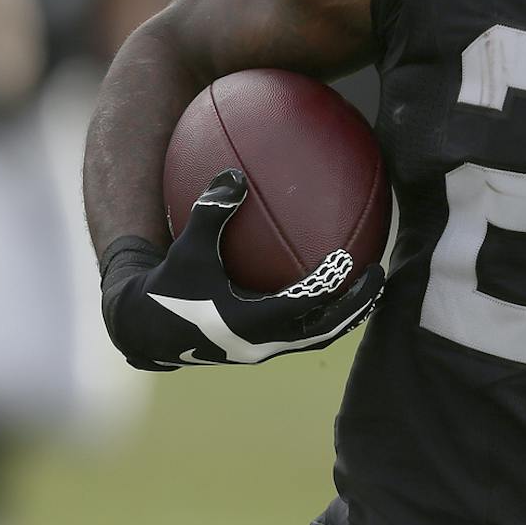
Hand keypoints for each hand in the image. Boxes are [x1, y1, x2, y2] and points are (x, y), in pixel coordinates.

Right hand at [99, 168, 383, 369]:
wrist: (144, 330)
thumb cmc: (166, 286)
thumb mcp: (186, 247)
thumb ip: (210, 212)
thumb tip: (234, 174)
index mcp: (246, 322)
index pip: (301, 305)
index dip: (329, 284)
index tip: (350, 258)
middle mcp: (261, 344)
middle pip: (324, 331)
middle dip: (356, 305)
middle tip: (381, 274)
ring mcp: (264, 350)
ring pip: (317, 337)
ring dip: (346, 314)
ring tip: (370, 287)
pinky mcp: (262, 348)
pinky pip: (303, 333)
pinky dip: (323, 313)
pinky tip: (335, 287)